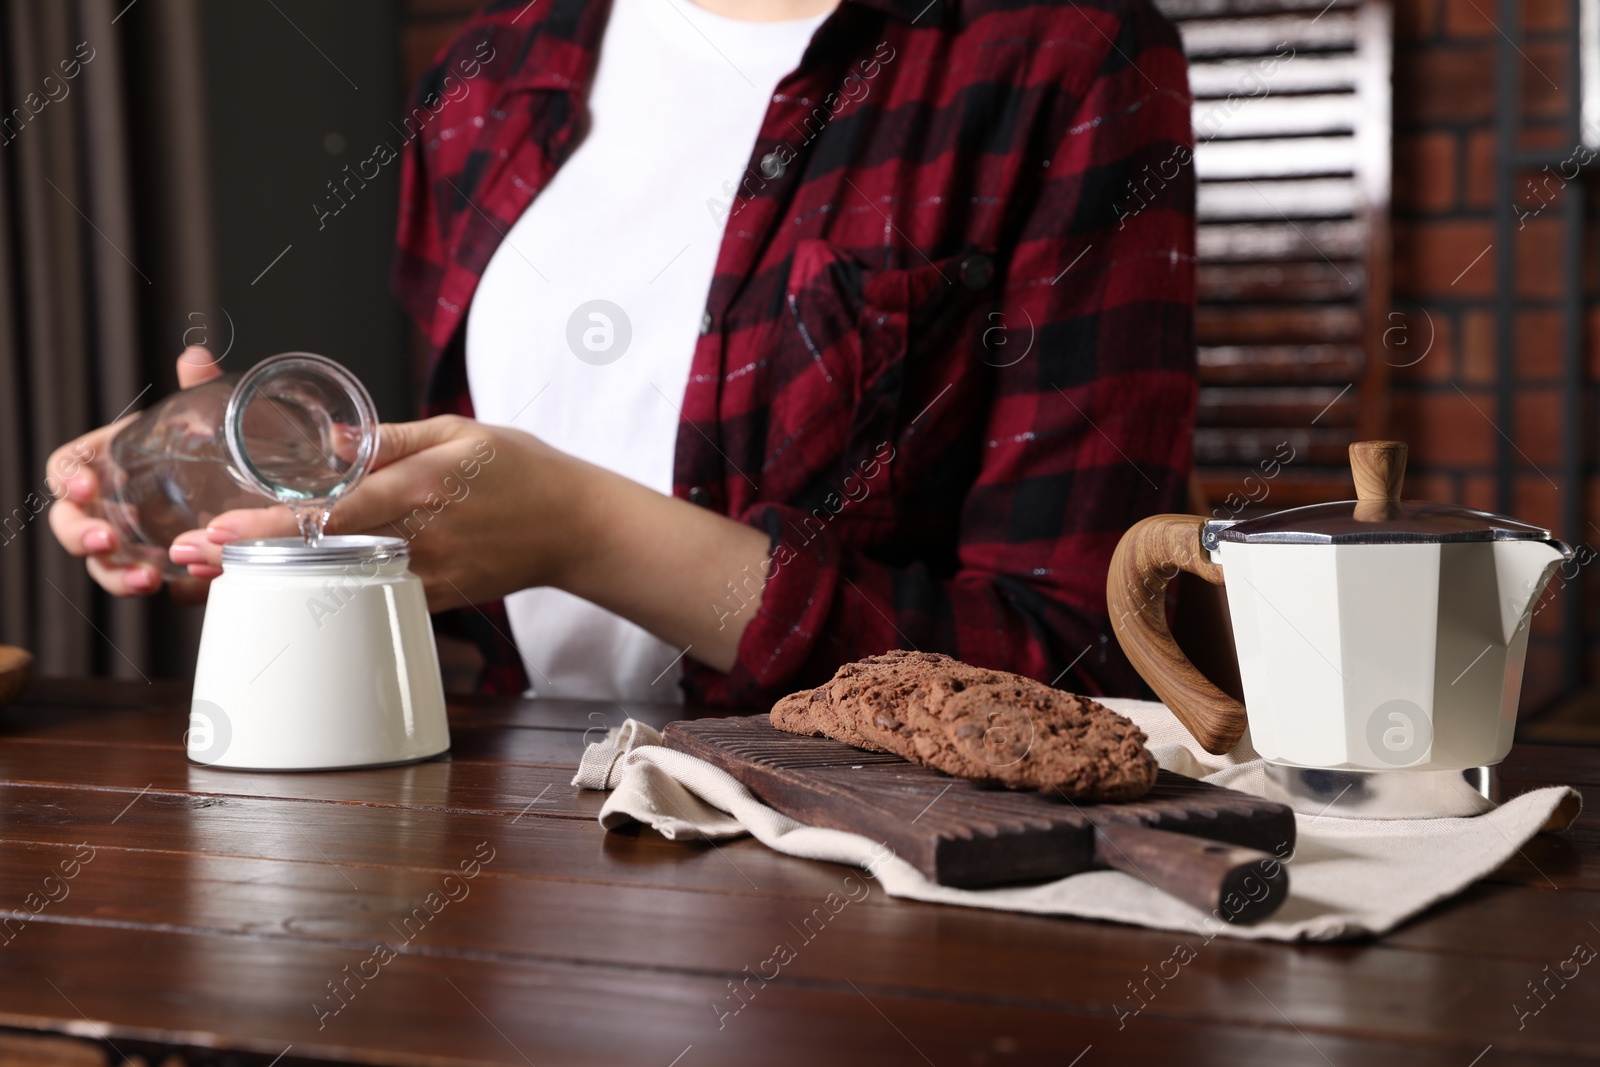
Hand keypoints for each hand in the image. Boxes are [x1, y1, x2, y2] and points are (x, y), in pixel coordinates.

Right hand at [46, 346, 225, 604]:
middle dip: (78, 536)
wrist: (256, 485)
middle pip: (71, 524)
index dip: (66, 478)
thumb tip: (195, 357)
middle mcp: (113, 505)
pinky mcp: (166, 569)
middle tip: (106, 542)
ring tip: (146, 580)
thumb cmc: (214, 448)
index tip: (84, 487)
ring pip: (105, 566)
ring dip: (117, 576)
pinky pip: (155, 586)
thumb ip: (199, 389)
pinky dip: (168, 590)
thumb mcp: (208, 419)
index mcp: (111, 461)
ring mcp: (136, 542)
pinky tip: (187, 589)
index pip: (68, 468)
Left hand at [188, 413, 773, 670]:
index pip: (333, 511)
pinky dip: (326, 592)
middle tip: (190, 560)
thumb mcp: (457, 431)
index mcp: (422, 487)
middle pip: (321, 555)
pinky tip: (288, 587)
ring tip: (218, 576)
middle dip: (252, 559)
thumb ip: (387, 439)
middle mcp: (420, 537)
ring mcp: (429, 574)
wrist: (575, 525)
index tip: (218, 530)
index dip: (272, 526)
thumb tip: (323, 440)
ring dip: (278, 581)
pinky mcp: (438, 597)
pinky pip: (374, 595)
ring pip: (339, 583)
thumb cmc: (521, 469)